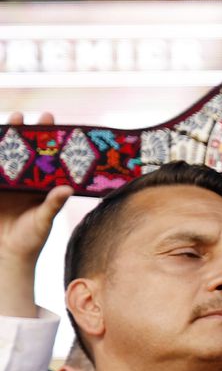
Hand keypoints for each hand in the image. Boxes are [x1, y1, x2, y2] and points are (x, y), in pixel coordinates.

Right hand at [0, 113, 72, 317]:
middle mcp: (22, 179)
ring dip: (0, 140)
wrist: (7, 254)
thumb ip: (52, 204)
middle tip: (20, 117)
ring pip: (1, 156)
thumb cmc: (31, 238)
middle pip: (21, 150)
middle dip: (20, 132)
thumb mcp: (43, 220)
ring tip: (4, 123)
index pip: (45, 155)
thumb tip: (66, 189)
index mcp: (39, 183)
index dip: (46, 136)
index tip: (49, 118)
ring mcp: (4, 183)